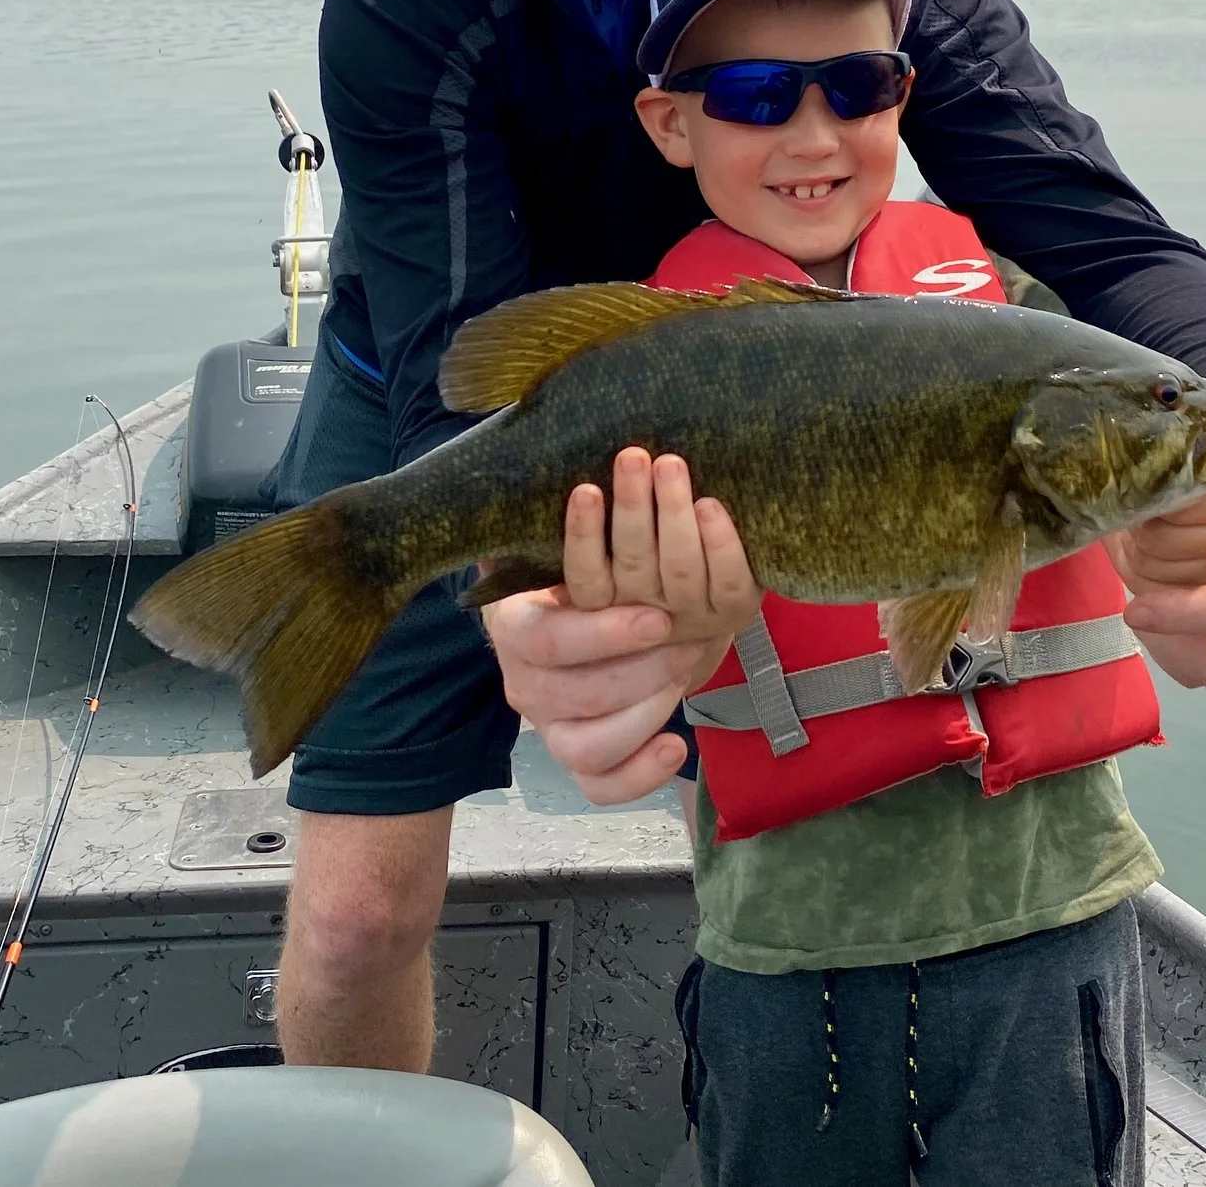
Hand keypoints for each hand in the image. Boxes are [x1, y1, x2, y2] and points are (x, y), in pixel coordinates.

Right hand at [481, 447, 759, 804]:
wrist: (587, 607)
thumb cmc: (589, 558)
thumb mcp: (568, 526)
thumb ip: (576, 500)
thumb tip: (572, 419)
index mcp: (513, 624)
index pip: (551, 639)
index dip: (607, 629)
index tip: (660, 610)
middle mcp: (524, 681)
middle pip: (578, 691)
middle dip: (642, 662)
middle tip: (692, 630)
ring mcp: (553, 724)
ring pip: (590, 742)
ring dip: (648, 705)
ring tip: (689, 666)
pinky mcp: (585, 757)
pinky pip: (604, 786)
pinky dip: (639, 772)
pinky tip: (676, 746)